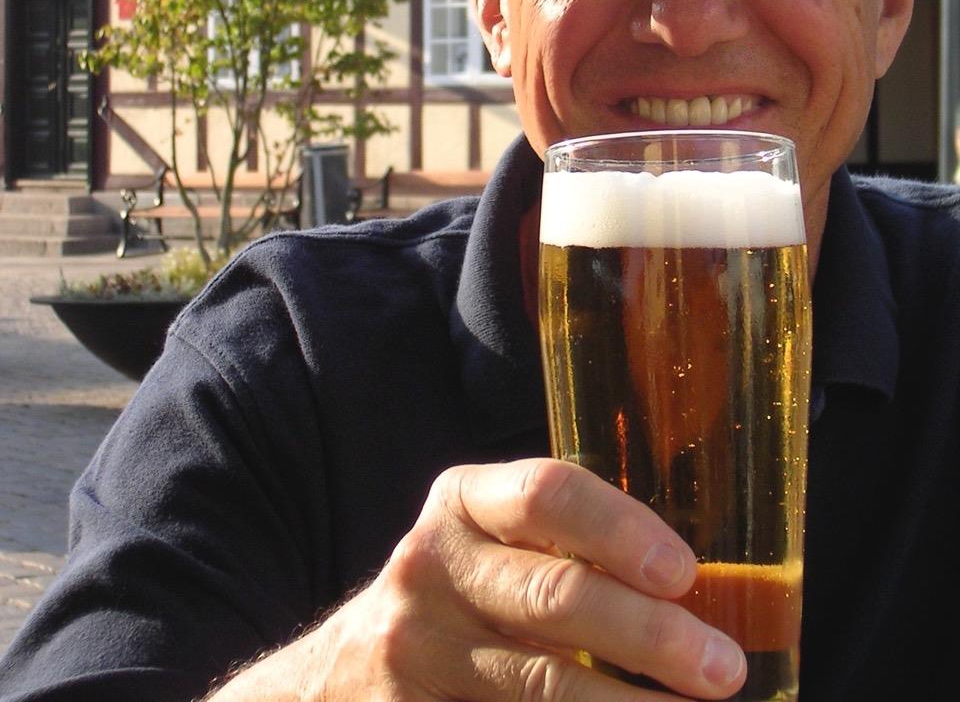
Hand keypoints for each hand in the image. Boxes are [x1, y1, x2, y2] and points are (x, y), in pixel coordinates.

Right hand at [207, 458, 746, 699]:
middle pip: (554, 595)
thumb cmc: (454, 595)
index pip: (547, 493)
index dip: (621, 528)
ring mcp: (422, 653)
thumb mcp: (484, 543)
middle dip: (650, 635)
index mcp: (463, 503)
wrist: (339, 679)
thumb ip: (557, 542)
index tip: (683, 571)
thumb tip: (694, 583)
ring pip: (542, 684)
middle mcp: (434, 569)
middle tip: (722, 668)